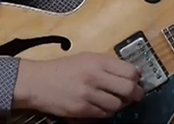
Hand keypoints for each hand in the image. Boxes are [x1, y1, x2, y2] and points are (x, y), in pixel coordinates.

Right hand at [12, 52, 143, 118]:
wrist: (37, 82)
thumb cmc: (62, 69)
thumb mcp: (86, 58)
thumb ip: (107, 64)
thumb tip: (131, 72)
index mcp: (98, 61)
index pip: (130, 71)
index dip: (137, 78)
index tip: (136, 80)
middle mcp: (95, 76)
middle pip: (129, 89)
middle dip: (136, 94)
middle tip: (135, 95)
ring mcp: (88, 94)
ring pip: (118, 105)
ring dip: (120, 104)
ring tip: (115, 100)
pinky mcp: (81, 109)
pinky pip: (104, 114)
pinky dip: (106, 112)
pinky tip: (102, 106)